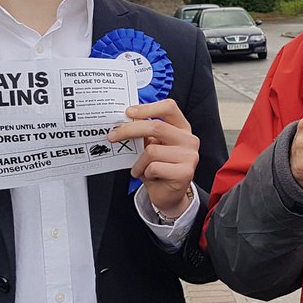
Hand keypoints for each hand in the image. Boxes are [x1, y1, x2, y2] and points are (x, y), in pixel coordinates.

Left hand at [107, 100, 198, 215]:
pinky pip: (154, 167)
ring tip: (139, 168)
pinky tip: (149, 176)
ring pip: (152, 151)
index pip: (169, 107)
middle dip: (130, 130)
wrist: (168, 194)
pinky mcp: (185, 173)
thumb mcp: (151, 146)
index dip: (148, 108)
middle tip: (112, 136)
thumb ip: (144, 133)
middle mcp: (189, 140)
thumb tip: (124, 122)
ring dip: (138, 162)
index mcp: (182, 128)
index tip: (128, 113)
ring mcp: (189, 156)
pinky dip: (144, 172)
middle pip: (156, 127)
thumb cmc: (159, 167)